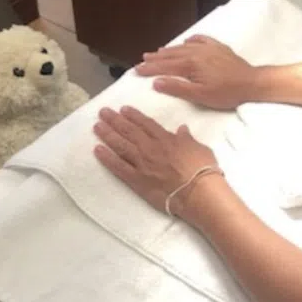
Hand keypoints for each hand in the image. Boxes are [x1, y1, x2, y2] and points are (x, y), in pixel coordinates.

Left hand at [93, 106, 223, 220]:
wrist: (198, 191)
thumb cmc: (203, 170)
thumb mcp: (200, 148)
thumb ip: (188, 138)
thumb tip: (182, 129)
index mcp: (166, 140)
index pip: (146, 124)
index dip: (134, 115)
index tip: (124, 109)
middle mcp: (151, 148)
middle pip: (129, 131)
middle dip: (115, 120)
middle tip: (103, 112)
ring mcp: (142, 164)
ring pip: (121, 145)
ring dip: (108, 134)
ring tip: (97, 126)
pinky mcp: (137, 180)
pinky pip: (118, 167)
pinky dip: (107, 158)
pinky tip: (97, 150)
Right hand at [136, 35, 255, 109]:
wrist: (252, 83)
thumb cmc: (227, 93)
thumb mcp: (200, 95)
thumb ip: (177, 88)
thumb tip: (156, 82)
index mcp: (191, 64)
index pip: (164, 67)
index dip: (150, 69)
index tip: (136, 70)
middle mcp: (197, 52)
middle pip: (172, 55)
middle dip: (156, 58)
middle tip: (143, 59)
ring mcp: (209, 48)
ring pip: (184, 47)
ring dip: (170, 49)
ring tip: (159, 51)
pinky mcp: (219, 48)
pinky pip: (202, 40)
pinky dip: (192, 40)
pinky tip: (187, 41)